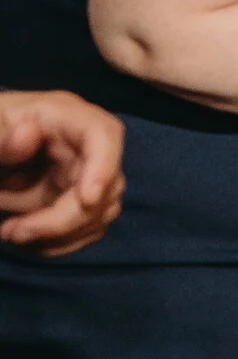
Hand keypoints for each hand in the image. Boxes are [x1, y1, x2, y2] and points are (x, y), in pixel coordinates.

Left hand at [0, 90, 124, 255]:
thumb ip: (0, 136)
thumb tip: (28, 134)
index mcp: (62, 117)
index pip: (104, 134)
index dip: (104, 167)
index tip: (86, 201)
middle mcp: (82, 144)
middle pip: (106, 183)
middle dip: (65, 219)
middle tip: (14, 233)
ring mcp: (82, 172)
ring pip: (102, 210)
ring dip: (61, 235)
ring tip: (13, 234)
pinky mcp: (75, 197)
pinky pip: (88, 225)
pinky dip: (61, 241)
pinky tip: (26, 237)